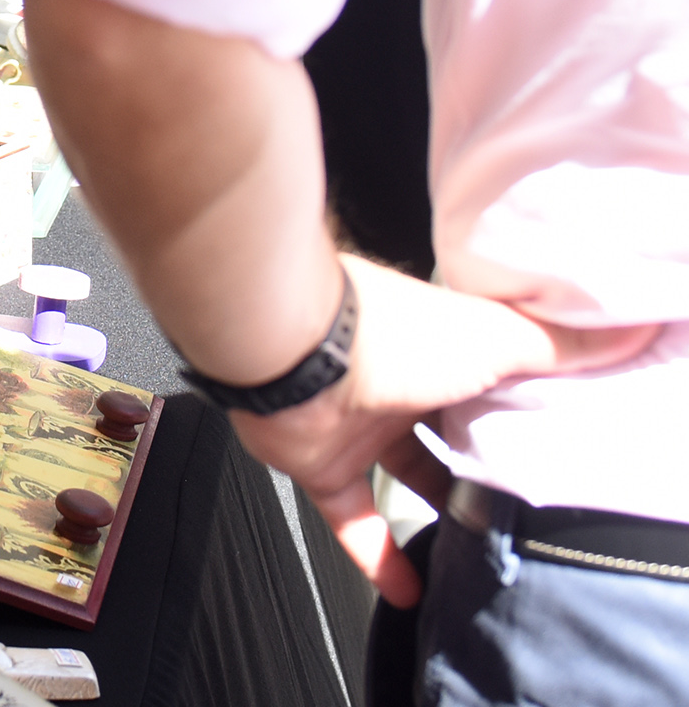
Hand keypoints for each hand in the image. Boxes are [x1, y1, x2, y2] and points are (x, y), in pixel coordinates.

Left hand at [228, 256, 656, 604]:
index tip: (556, 434)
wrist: (293, 350)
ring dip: (437, 507)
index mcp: (440, 348)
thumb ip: (556, 346)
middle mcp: (397, 383)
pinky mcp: (321, 464)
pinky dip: (377, 557)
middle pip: (449, 429)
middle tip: (524, 495)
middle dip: (482, 459)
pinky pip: (352, 519)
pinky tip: (410, 589)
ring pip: (404, 474)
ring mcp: (357, 424)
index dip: (522, 404)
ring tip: (482, 541)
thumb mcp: (496, 337)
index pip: (492, 379)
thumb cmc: (390, 332)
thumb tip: (627, 333)